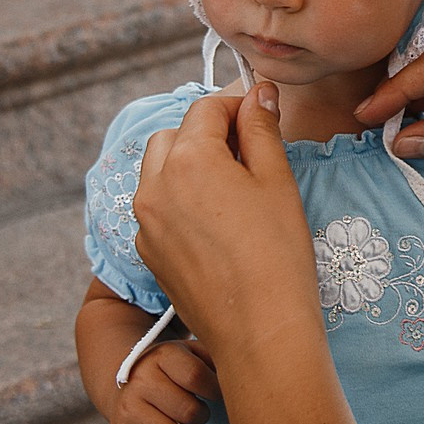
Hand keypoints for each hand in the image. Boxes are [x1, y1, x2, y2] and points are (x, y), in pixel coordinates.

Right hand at [107, 338, 219, 423]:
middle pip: (186, 411)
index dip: (216, 391)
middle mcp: (140, 383)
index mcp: (161, 356)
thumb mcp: (189, 351)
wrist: (122, 378)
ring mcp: (128, 412)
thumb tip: (240, 379)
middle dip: (204, 418)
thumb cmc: (170, 369)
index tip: (222, 396)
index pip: (195, 376)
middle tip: (206, 416)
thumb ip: (214, 358)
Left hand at [135, 84, 323, 360]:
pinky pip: (156, 209)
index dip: (237, 108)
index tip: (261, 120)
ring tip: (230, 190)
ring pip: (159, 171)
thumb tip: (258, 92)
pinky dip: (179, 202)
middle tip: (248, 156)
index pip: (206, 109)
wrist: (259, 331)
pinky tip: (215, 226)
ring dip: (187, 165)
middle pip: (174, 135)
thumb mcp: (277, 181)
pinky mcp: (148, 253)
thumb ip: (261, 128)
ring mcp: (146, 222)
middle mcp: (155, 185)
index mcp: (187, 159)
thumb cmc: (277, 253)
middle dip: (206, 135)